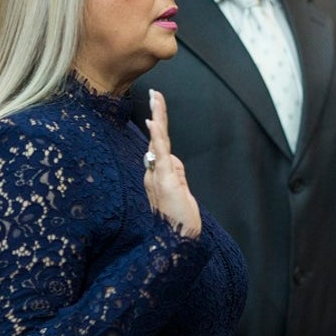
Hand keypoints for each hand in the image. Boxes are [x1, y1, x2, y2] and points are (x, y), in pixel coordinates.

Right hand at [143, 89, 200, 236]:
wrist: (177, 241)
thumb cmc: (179, 221)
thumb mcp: (182, 193)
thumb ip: (177, 175)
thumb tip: (173, 159)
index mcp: (158, 176)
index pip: (157, 146)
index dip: (156, 128)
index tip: (153, 110)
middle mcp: (153, 173)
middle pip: (155, 139)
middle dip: (156, 115)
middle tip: (154, 93)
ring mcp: (157, 176)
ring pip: (156, 141)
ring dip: (157, 117)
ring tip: (156, 97)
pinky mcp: (164, 180)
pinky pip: (159, 154)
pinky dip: (157, 137)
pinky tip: (154, 122)